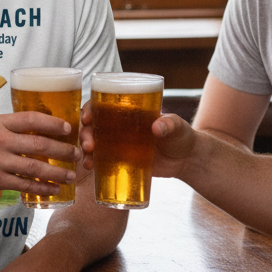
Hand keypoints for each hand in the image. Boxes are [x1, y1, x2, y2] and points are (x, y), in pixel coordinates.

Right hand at [0, 111, 79, 198]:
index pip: (31, 119)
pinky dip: (41, 188)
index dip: (53, 123)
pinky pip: (24, 185)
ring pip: (34, 167)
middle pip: (39, 144)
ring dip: (57, 172)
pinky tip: (53, 189)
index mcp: (0, 123)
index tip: (68, 128)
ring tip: (71, 175)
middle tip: (77, 154)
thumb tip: (43, 130)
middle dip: (62, 150)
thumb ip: (13, 128)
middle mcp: (0, 140)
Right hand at [81, 107, 196, 178]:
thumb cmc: (182, 136)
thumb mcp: (178, 126)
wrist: (186, 161)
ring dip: (85, 148)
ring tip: (88, 160)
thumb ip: (170, 123)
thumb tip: (157, 127)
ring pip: (93, 141)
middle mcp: (119, 124)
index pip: (103, 103)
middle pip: (93, 123)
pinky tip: (89, 167)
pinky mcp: (121, 159)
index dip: (90, 108)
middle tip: (88, 145)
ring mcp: (118, 142)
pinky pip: (101, 158)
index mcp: (129, 109)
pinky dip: (92, 161)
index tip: (86, 118)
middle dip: (85, 133)